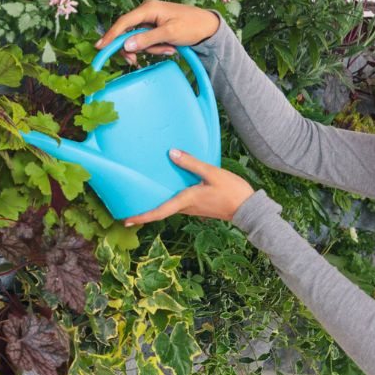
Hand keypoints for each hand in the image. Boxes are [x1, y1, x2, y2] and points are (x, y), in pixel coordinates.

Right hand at [95, 0, 220, 66]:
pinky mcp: (154, 27)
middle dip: (136, 48)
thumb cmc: (191, 26)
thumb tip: (126, 45)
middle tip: (137, 62)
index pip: (124, 22)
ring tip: (169, 50)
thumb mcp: (170, 34)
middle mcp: (146, 11)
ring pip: (138, 39)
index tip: (99, 47)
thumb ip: (147, 39)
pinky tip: (169, 48)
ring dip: (151, 49)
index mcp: (149, 8)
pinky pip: (147, 40)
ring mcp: (150, 19)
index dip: (110, 35)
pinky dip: (156, 47)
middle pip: (128, 32)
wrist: (208, 27)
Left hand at [123, 148, 255, 226]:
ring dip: (157, 206)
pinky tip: (169, 190)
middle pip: (161, 211)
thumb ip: (191, 163)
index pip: (159, 211)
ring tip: (144, 198)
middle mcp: (187, 208)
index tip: (125, 221)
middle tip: (128, 210)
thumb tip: (172, 153)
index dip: (141, 216)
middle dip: (145, 211)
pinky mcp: (199, 207)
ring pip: (170, 208)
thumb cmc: (232, 191)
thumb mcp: (212, 173)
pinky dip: (169, 201)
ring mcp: (193, 209)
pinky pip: (179, 204)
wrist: (249, 208)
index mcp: (186, 200)